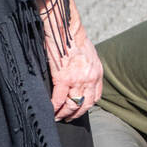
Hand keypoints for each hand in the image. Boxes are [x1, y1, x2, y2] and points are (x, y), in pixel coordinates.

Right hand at [37, 0, 102, 120]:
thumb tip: (78, 78)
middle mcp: (91, 78)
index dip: (86, 106)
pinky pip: (59, 98)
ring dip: (64, 113)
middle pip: (86, 104)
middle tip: (67, 118)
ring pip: (72, 104)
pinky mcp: (64, 77)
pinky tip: (50, 110)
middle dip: (76, 113)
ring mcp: (78, 79)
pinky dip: (54, 107)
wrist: (65, 27)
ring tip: (57, 117)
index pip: (96, 96)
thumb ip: (86, 68)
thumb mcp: (88, 55)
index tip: (78, 110)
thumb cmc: (72, 38)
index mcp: (97, 73)